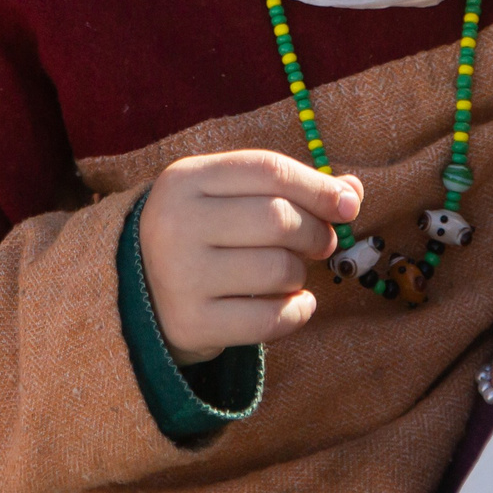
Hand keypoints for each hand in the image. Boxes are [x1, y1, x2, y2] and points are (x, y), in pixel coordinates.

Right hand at [138, 150, 362, 365]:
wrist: (140, 292)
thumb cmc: (203, 234)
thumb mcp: (230, 197)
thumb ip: (288, 189)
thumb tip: (352, 191)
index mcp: (186, 179)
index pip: (268, 170)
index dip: (318, 186)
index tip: (349, 204)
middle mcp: (176, 223)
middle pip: (278, 219)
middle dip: (316, 232)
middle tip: (322, 243)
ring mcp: (180, 276)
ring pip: (278, 269)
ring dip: (300, 274)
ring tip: (290, 274)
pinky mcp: (191, 323)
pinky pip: (270, 319)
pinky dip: (297, 312)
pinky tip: (295, 304)